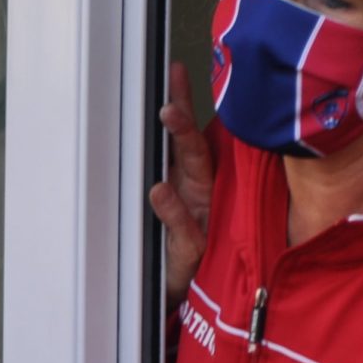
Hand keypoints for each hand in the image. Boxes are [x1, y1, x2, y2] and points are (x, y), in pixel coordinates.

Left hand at [149, 60, 212, 304]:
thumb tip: (160, 129)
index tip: (174, 71)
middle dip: (185, 117)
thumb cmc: (184, 241)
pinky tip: (159, 188)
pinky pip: (182, 224)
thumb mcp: (176, 203)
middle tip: (172, 90)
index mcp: (196, 178)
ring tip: (169, 116)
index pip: (190, 135)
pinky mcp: (194, 246)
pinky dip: (171, 207)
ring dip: (183, 143)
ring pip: (195, 174)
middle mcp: (202, 191)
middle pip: (194, 147)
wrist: (189, 290)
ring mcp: (202, 215)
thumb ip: (172, 169)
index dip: (184, 102)